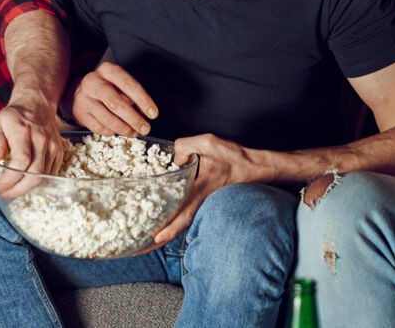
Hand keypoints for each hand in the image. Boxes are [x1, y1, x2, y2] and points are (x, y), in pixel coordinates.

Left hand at [0, 96, 66, 193]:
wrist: (37, 105)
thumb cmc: (13, 117)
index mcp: (23, 131)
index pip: (21, 161)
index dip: (10, 178)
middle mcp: (41, 139)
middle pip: (35, 173)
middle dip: (19, 189)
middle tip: (6, 193)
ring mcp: (52, 146)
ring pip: (44, 176)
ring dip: (28, 188)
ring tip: (13, 190)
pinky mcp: (58, 151)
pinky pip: (50, 173)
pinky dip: (38, 182)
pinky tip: (26, 183)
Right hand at [71, 62, 156, 136]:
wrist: (80, 93)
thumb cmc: (107, 87)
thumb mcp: (119, 83)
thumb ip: (132, 95)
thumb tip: (146, 113)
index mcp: (107, 70)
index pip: (128, 84)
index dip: (143, 100)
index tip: (153, 114)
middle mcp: (93, 82)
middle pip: (116, 103)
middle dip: (134, 119)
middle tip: (145, 128)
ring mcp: (84, 98)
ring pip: (107, 118)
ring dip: (124, 128)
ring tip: (133, 132)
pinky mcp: (80, 113)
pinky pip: (99, 127)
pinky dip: (111, 131)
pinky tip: (116, 130)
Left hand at [145, 133, 252, 249]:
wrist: (256, 168)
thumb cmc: (234, 157)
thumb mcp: (208, 143)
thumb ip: (185, 146)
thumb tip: (172, 159)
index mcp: (201, 190)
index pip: (183, 213)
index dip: (169, 227)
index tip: (156, 238)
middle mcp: (201, 201)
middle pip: (178, 226)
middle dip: (159, 240)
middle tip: (139, 251)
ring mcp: (203, 204)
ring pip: (181, 223)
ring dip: (164, 233)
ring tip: (144, 244)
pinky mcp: (205, 201)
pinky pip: (186, 216)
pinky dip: (173, 224)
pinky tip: (163, 224)